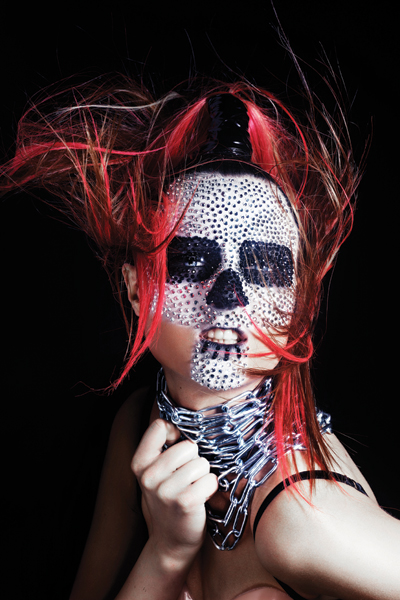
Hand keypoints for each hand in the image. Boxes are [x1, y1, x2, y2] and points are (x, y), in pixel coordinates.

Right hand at [132, 419, 217, 560]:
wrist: (171, 541)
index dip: (176, 433)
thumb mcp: (156, 471)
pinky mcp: (185, 502)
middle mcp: (149, 475)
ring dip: (203, 475)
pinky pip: (210, 479)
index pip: (160, 426)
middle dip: (194, 459)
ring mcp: (165, 490)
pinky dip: (211, 488)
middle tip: (186, 478)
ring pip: (201, 462)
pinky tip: (200, 499)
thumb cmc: (169, 498)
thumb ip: (163, 447)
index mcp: (140, 462)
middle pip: (188, 445)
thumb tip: (182, 421)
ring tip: (192, 489)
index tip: (178, 448)